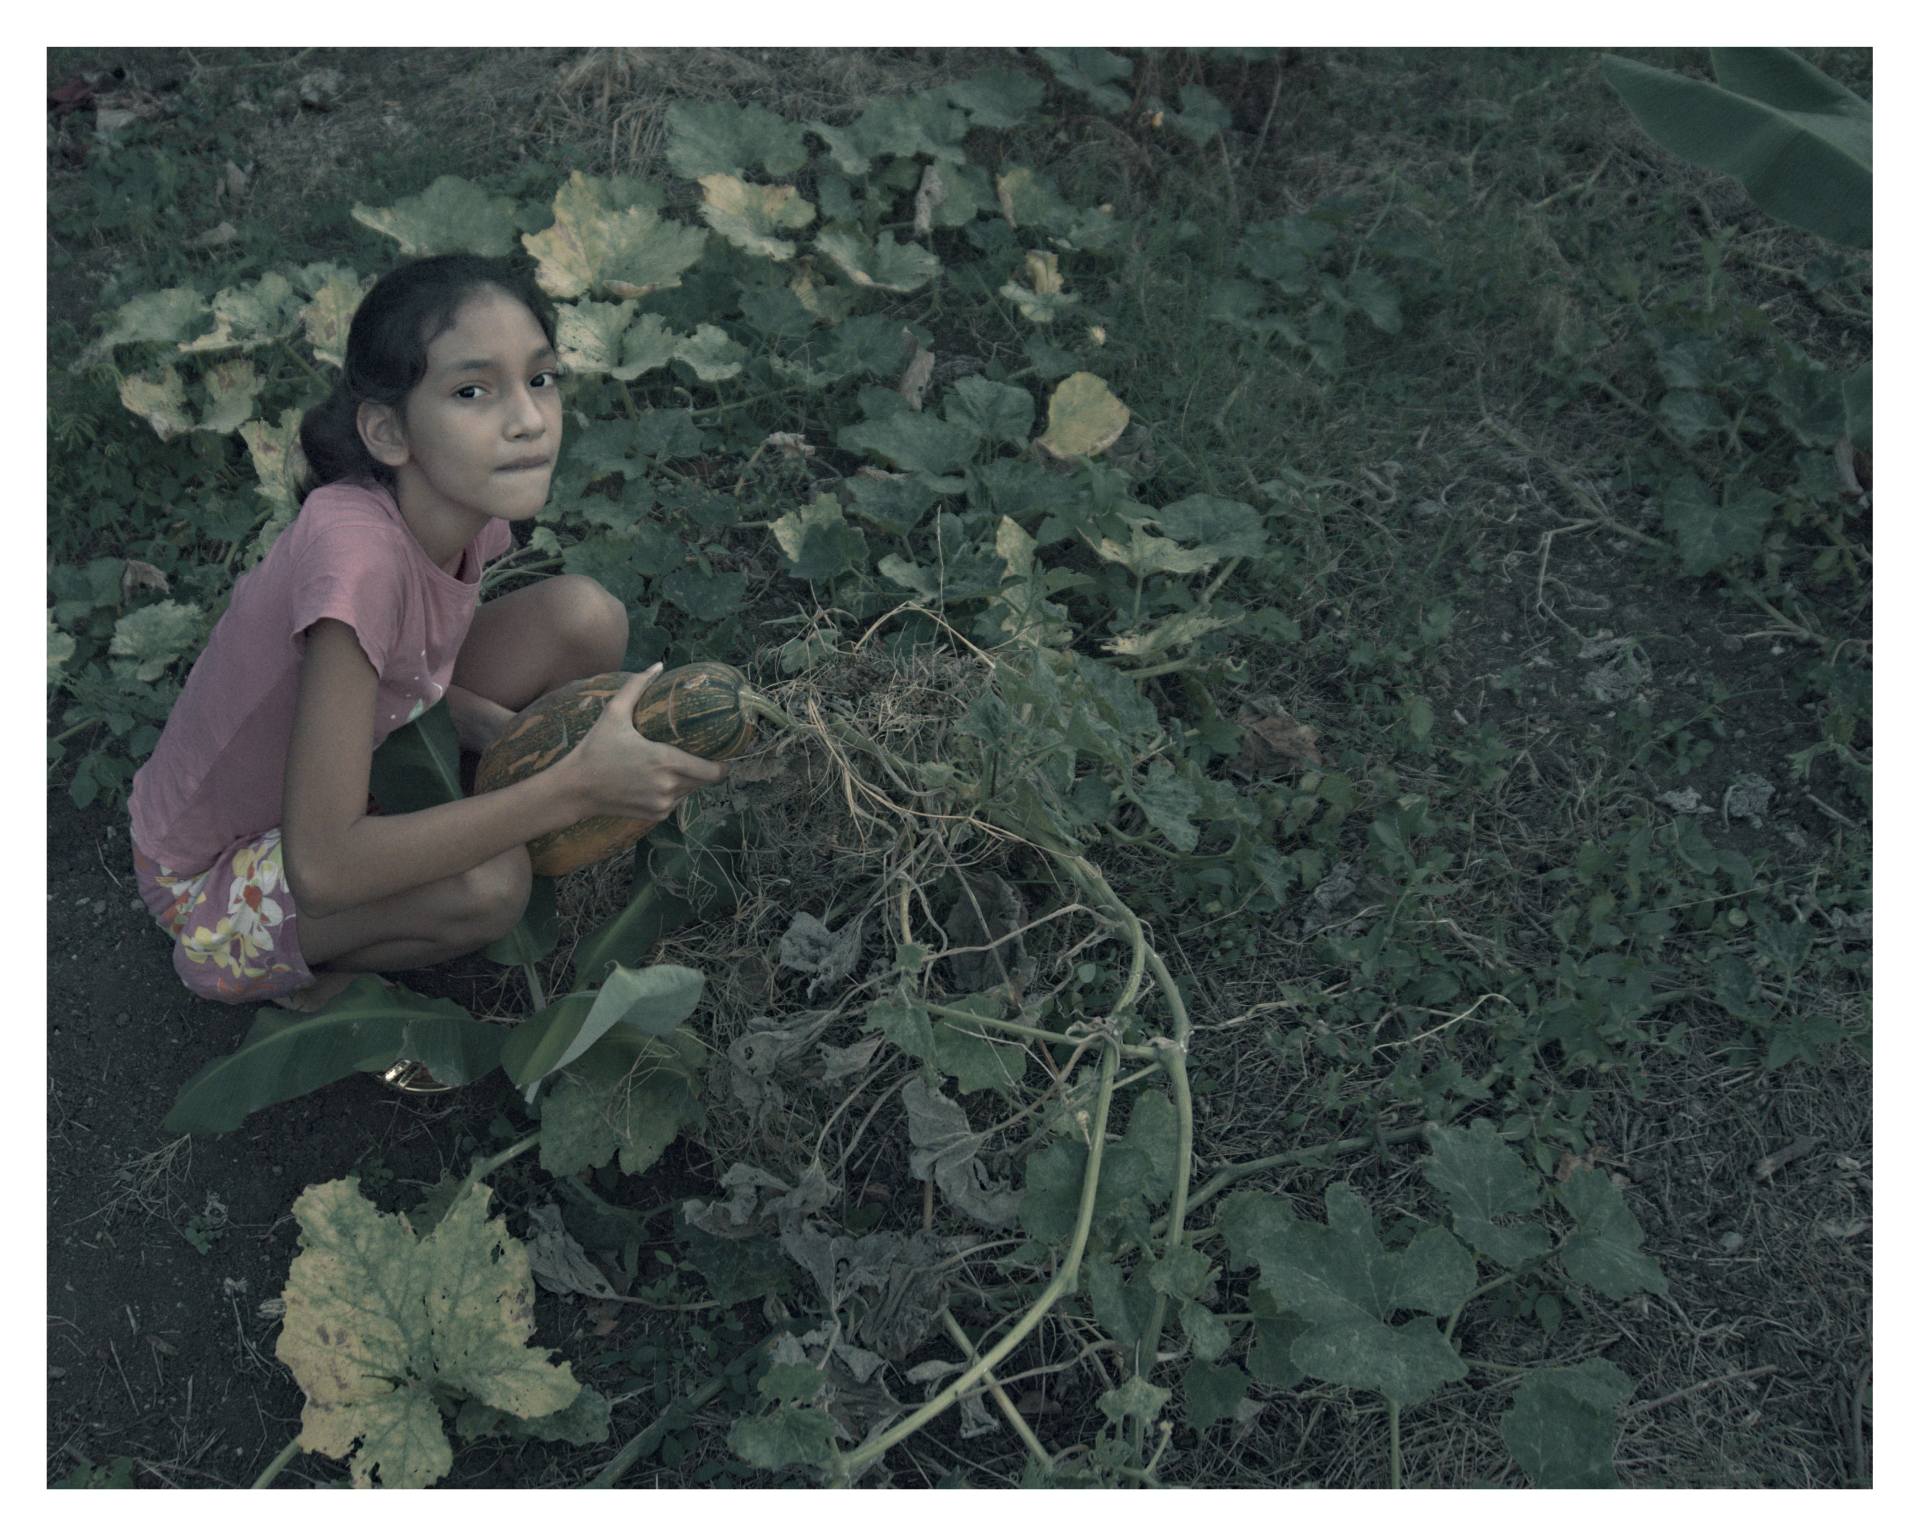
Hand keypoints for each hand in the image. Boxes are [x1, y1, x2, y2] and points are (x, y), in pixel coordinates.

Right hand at [563, 664, 729, 822]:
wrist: (574, 789)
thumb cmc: (595, 749)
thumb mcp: (614, 713)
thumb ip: (636, 687)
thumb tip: (658, 664)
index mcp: (666, 762)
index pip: (714, 771)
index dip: (723, 764)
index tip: (721, 752)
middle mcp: (669, 787)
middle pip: (705, 781)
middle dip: (706, 769)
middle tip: (699, 753)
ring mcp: (662, 805)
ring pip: (690, 792)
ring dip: (689, 780)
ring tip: (677, 764)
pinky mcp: (654, 815)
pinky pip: (674, 803)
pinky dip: (673, 792)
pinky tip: (659, 779)